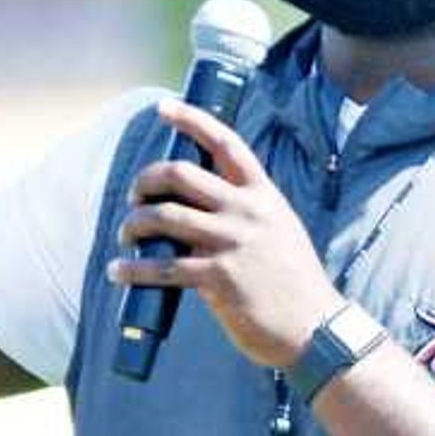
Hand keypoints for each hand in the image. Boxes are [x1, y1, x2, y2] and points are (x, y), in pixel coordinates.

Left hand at [103, 101, 341, 369]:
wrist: (314, 327)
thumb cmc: (294, 283)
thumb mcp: (280, 231)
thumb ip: (247, 215)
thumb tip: (200, 213)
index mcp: (263, 196)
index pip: (225, 144)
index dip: (191, 120)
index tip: (163, 108)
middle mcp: (247, 212)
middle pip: (181, 174)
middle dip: (147, 180)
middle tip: (135, 197)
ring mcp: (232, 243)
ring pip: (165, 216)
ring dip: (134, 223)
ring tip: (125, 236)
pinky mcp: (218, 278)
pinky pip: (163, 267)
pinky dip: (134, 269)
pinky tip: (120, 272)